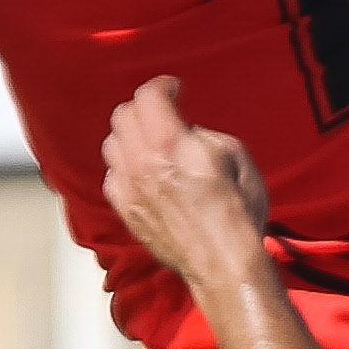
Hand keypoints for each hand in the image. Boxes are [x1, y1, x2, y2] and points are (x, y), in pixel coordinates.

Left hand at [100, 79, 274, 289]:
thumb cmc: (237, 211)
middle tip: (162, 113)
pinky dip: (123, 166)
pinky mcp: (126, 211)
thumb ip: (204, 135)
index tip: (173, 89)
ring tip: (150, 142)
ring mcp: (129, 188)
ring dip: (129, 135)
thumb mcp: (235, 156)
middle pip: (124, 115)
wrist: (223, 261)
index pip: (148, 97)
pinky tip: (142, 172)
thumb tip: (187, 134)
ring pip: (112, 143)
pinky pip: (111, 175)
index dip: (162, 86)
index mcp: (170, 143)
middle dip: (144, 108)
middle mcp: (142, 162)